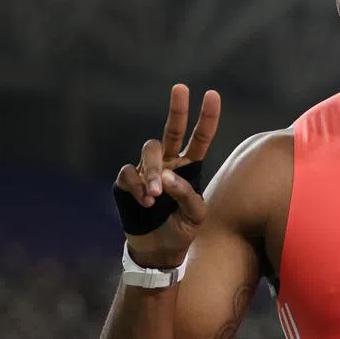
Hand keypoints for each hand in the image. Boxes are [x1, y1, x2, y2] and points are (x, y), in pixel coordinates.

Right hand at [114, 84, 220, 265]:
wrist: (158, 250)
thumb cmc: (181, 230)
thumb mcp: (195, 216)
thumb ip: (187, 195)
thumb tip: (166, 177)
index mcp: (190, 168)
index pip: (200, 139)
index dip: (207, 118)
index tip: (212, 94)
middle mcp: (169, 163)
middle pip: (173, 130)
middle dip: (178, 109)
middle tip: (181, 88)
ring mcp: (147, 170)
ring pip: (150, 150)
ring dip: (153, 170)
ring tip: (156, 194)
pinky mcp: (127, 181)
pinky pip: (129, 172)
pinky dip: (137, 185)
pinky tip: (145, 201)